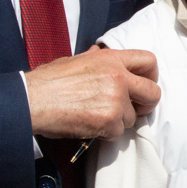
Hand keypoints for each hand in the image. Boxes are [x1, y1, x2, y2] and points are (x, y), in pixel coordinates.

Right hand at [24, 46, 159, 139]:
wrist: (33, 100)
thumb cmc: (48, 81)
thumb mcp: (74, 60)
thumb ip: (95, 58)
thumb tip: (99, 53)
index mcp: (111, 58)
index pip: (148, 60)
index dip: (151, 75)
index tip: (145, 84)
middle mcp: (118, 77)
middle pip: (153, 93)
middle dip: (146, 104)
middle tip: (135, 109)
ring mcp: (116, 100)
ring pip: (132, 118)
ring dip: (118, 121)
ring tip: (95, 116)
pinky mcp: (109, 121)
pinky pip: (117, 133)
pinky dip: (106, 134)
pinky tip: (89, 126)